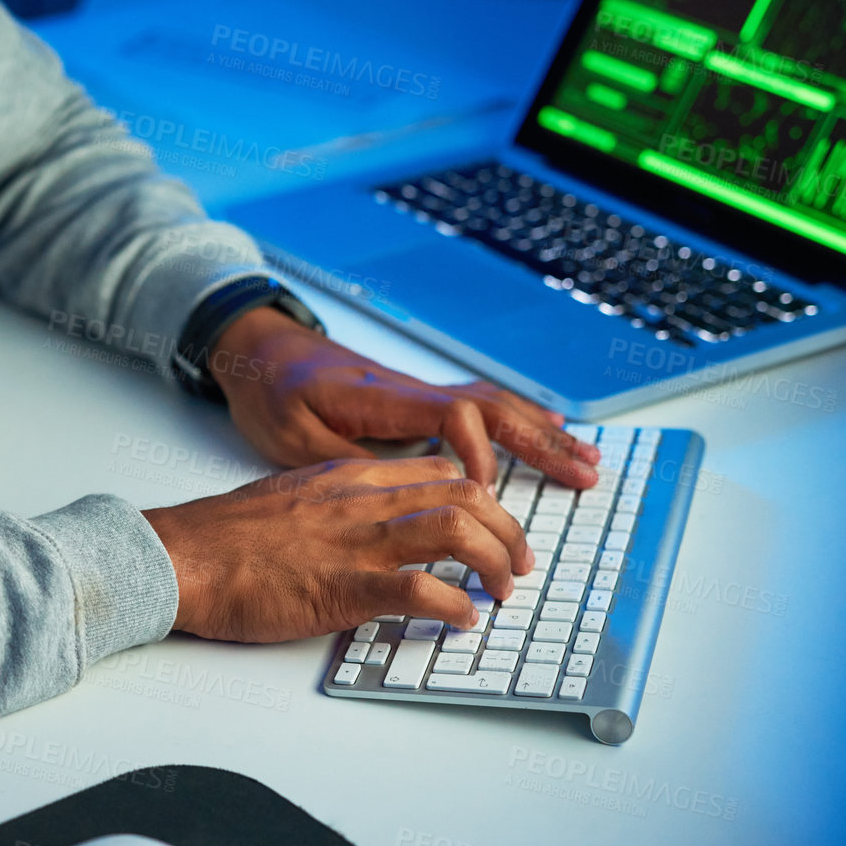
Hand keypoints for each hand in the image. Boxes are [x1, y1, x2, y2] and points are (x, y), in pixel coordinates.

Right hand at [142, 456, 532, 642]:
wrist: (179, 557)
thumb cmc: (219, 539)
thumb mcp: (287, 500)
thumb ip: (332, 508)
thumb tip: (362, 533)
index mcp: (347, 478)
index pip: (439, 471)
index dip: (479, 500)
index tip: (490, 529)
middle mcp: (362, 502)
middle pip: (466, 495)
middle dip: (507, 530)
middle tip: (517, 565)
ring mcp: (355, 543)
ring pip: (457, 530)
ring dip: (496, 563)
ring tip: (503, 592)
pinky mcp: (343, 588)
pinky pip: (421, 590)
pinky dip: (455, 606)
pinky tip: (462, 620)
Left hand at [207, 307, 600, 489]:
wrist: (259, 349)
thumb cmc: (271, 392)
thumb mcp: (290, 437)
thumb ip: (342, 461)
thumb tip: (395, 492)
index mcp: (384, 398)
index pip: (454, 415)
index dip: (478, 454)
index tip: (484, 495)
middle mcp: (412, 391)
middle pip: (494, 409)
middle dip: (542, 443)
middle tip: (586, 475)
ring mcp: (418, 393)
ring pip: (495, 406)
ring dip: (542, 433)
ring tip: (587, 459)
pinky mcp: (415, 401)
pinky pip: (479, 407)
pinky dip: (518, 421)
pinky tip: (545, 431)